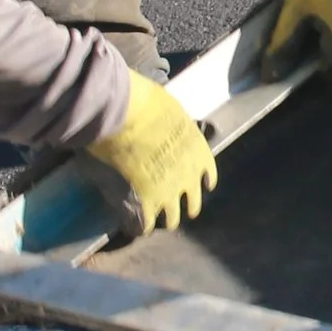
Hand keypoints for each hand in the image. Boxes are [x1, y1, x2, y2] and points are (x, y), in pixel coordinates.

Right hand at [82, 71, 217, 237]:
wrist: (123, 113)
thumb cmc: (143, 101)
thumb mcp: (172, 112)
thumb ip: (173, 129)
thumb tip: (165, 130)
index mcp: (199, 152)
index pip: (208, 176)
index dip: (200, 182)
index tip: (198, 187)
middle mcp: (189, 177)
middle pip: (193, 203)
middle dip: (184, 207)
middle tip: (173, 209)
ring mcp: (167, 193)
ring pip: (170, 219)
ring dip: (163, 220)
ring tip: (154, 223)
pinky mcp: (143, 204)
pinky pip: (143, 226)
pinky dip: (138, 228)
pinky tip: (132, 228)